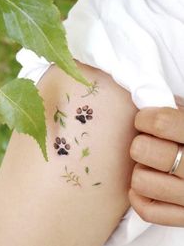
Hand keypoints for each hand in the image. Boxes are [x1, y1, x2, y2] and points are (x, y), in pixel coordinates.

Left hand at [129, 107, 183, 226]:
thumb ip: (173, 109)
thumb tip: (141, 103)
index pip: (160, 123)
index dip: (145, 118)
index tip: (146, 120)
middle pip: (142, 150)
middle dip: (141, 143)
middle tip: (150, 143)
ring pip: (139, 180)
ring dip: (141, 170)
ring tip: (154, 166)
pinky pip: (146, 209)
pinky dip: (140, 195)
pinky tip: (151, 182)